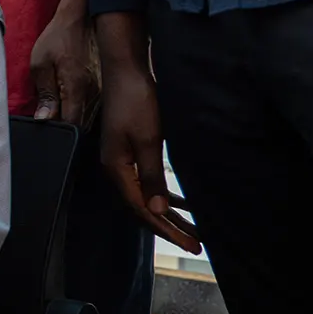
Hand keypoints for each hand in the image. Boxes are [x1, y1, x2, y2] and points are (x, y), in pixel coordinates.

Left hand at [30, 8, 98, 127]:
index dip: (58, 131)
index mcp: (77, 88)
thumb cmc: (57, 39)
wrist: (80, 20)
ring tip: (58, 104)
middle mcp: (94, 94)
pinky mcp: (103, 89)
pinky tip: (68, 100)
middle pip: (81, 125)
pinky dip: (79, 110)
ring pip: (87, 119)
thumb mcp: (40, 64)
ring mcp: (101, 92)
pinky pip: (91, 109)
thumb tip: (45, 119)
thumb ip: (45, 95)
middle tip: (49, 114)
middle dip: (64, 126)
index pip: (71, 125)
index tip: (46, 127)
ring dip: (72, 118)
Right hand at [98, 29, 199, 253]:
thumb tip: (157, 209)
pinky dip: (166, 192)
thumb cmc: (137, 100)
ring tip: (194, 229)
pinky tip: (182, 200)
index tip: (191, 244)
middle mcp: (116, 167)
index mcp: (116, 168)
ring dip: (170, 212)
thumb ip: (151, 176)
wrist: (126, 67)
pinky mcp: (131, 147)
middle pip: (144, 206)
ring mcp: (123, 157)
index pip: (142, 209)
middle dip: (171, 227)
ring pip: (147, 194)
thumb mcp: (148, 140)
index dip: (167, 230)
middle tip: (196, 245)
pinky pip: (149, 179)